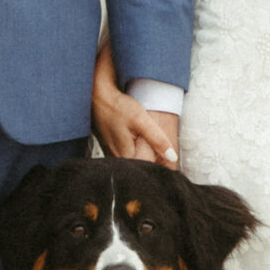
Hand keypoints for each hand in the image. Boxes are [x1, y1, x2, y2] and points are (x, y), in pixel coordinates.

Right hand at [92, 40, 179, 166]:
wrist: (97, 97)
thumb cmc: (116, 107)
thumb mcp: (140, 120)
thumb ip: (157, 139)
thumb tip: (172, 156)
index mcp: (125, 156)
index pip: (146, 172)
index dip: (160, 169)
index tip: (169, 163)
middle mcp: (116, 160)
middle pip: (140, 170)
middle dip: (153, 164)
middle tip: (165, 156)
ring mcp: (112, 155)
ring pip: (133, 164)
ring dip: (145, 158)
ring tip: (154, 150)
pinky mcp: (111, 149)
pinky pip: (126, 157)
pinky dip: (136, 153)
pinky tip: (140, 144)